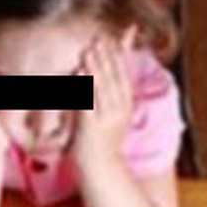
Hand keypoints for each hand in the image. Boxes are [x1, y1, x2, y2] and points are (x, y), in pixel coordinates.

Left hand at [72, 27, 137, 164]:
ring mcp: (107, 117)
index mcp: (125, 106)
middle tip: (99, 38)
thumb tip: (97, 78)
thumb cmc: (101, 142)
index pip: (124, 75)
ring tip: (90, 49)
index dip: (120, 56)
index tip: (116, 38)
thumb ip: (106, 97)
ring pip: (103, 86)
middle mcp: (119, 109)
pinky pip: (89, 100)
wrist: (100, 169)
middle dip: (107, 56)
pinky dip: (85, 84)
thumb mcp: (110, 117)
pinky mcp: (92, 125)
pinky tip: (81, 71)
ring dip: (96, 65)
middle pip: (114, 77)